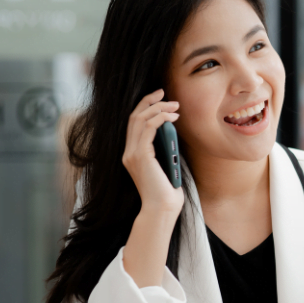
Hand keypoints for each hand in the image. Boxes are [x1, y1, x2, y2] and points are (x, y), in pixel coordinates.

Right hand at [122, 89, 183, 215]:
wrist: (162, 209)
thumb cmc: (167, 190)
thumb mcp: (166, 163)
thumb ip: (164, 148)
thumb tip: (172, 128)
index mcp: (132, 154)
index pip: (134, 123)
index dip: (145, 106)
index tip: (160, 97)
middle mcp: (128, 152)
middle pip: (134, 116)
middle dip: (150, 101)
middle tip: (166, 93)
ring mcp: (132, 154)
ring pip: (139, 119)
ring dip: (158, 108)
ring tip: (175, 105)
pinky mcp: (140, 156)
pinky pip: (148, 128)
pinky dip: (160, 118)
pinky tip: (173, 117)